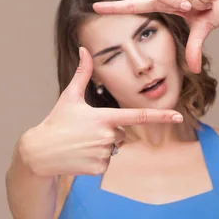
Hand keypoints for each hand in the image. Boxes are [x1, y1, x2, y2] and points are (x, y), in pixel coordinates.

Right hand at [21, 47, 183, 176]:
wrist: (40, 152)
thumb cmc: (56, 122)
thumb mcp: (69, 97)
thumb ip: (82, 73)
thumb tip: (84, 50)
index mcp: (103, 117)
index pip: (137, 116)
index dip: (160, 116)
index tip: (178, 116)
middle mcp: (107, 136)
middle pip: (121, 133)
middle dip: (108, 132)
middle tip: (85, 132)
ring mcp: (103, 154)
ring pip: (114, 149)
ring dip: (101, 147)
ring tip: (81, 144)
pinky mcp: (99, 169)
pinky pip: (107, 163)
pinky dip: (96, 160)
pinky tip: (80, 156)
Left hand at [92, 0, 218, 72]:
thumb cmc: (216, 12)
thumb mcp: (203, 31)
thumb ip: (195, 47)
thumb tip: (195, 70)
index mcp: (166, 4)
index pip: (136, 5)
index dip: (116, 8)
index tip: (94, 8)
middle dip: (173, 2)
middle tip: (189, 8)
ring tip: (207, 1)